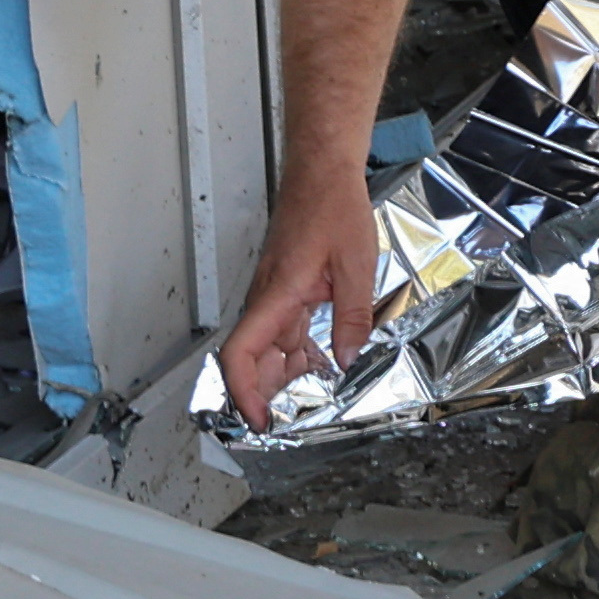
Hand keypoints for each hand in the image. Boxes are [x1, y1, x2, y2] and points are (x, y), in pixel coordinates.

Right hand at [216, 168, 381, 430]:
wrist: (322, 173)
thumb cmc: (333, 207)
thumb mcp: (357, 265)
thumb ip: (353, 316)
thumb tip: (346, 361)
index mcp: (277, 295)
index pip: (241, 352)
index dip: (244, 391)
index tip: (258, 420)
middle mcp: (267, 298)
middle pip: (251, 359)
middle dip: (265, 395)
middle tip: (290, 424)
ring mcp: (274, 295)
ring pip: (268, 347)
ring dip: (283, 376)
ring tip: (313, 400)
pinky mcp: (285, 289)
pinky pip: (282, 330)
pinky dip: (295, 352)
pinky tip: (321, 363)